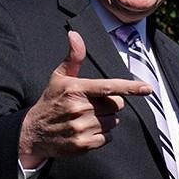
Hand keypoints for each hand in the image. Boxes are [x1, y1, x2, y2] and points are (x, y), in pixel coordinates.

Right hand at [18, 31, 153, 167]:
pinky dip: (101, 136)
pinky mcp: (83, 144)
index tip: (147, 89)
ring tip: (86, 119)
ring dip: (106, 120)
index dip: (130, 88)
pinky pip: (108, 138)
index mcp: (75, 89)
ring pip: (114, 122)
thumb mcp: (59, 78)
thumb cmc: (51, 101)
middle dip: (110, 105)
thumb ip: (73, 58)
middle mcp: (79, 108)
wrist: (32, 133)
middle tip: (91, 106)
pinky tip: (86, 131)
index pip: (109, 87)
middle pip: (116, 106)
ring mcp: (81, 127)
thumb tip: (75, 34)